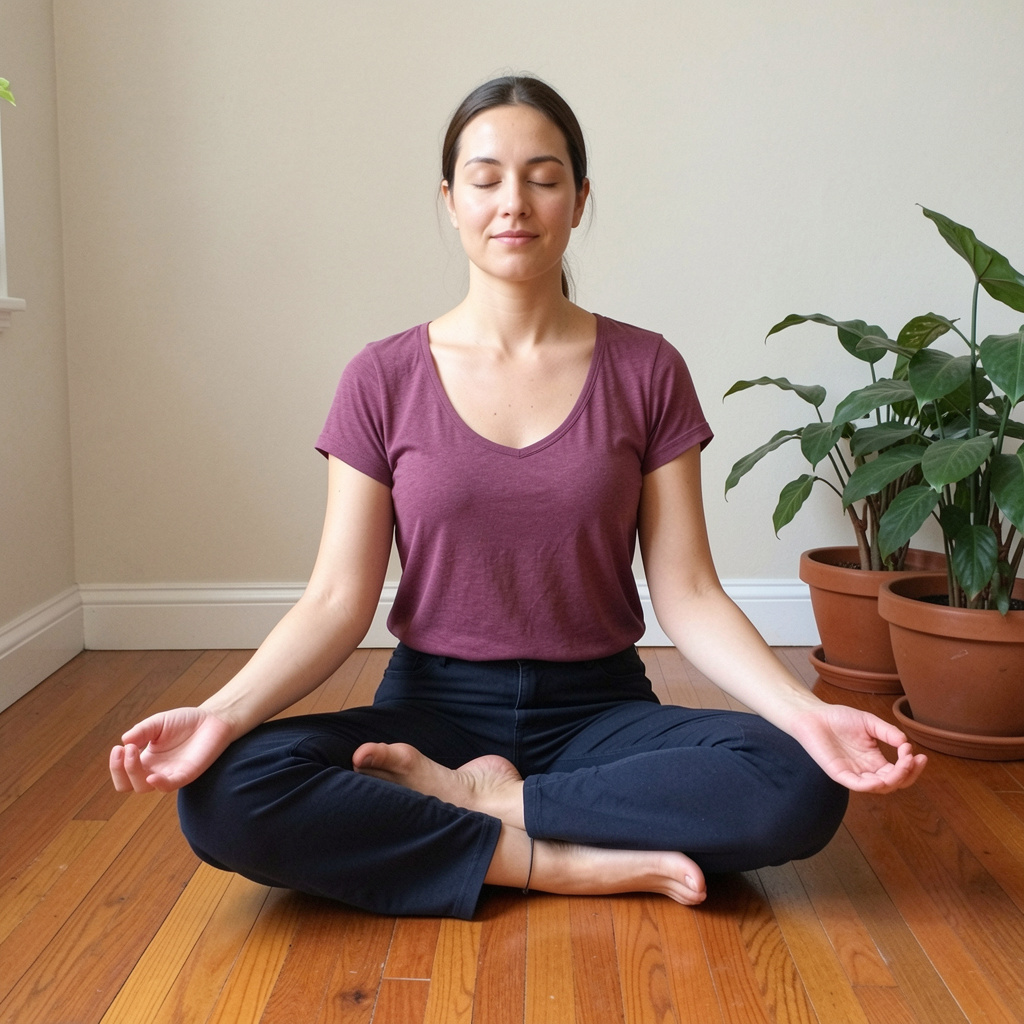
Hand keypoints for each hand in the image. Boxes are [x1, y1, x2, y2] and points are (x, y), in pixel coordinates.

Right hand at [110, 708, 234, 793]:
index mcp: (146, 760)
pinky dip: (159, 784)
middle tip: (126, 749)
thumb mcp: (158, 722)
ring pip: (143, 787)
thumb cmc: (185, 722)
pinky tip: (151, 776)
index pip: (122, 774)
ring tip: (134, 750)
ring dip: (133, 772)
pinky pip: (169, 786)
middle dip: (120, 770)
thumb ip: (141, 731)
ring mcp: (169, 774)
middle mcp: (155, 770)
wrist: (212, 719)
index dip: (116, 766)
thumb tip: (124, 741)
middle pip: (127, 785)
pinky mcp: (186, 774)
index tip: (119, 747)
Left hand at [787, 703, 926, 793]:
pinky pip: (857, 785)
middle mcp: (866, 770)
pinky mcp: (838, 773)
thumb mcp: (869, 722)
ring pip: (879, 787)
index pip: (899, 772)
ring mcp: (852, 773)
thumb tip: (906, 743)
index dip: (911, 767)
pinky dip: (871, 785)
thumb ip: (887, 732)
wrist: (814, 715)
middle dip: (908, 774)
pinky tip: (882, 778)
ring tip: (903, 765)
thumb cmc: (839, 718)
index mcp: (875, 760)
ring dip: (894, 780)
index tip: (915, 752)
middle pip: (894, 783)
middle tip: (913, 759)